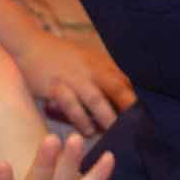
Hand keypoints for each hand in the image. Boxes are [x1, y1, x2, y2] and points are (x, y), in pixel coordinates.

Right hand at [9, 33, 133, 136]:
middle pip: (116, 87)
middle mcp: (90, 69)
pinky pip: (71, 105)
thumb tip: (125, 93)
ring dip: (106, 117)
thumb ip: (104, 74)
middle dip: (128, 107)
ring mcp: (73, 77)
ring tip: (113, 135)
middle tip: (139, 127)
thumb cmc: (62, 56)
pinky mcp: (55, 86)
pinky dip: (80, 119)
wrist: (30, 45)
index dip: (137, 98)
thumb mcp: (87, 59)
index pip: (124, 80)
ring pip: (95, 99)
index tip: (148, 117)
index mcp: (100, 63)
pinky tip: (87, 131)